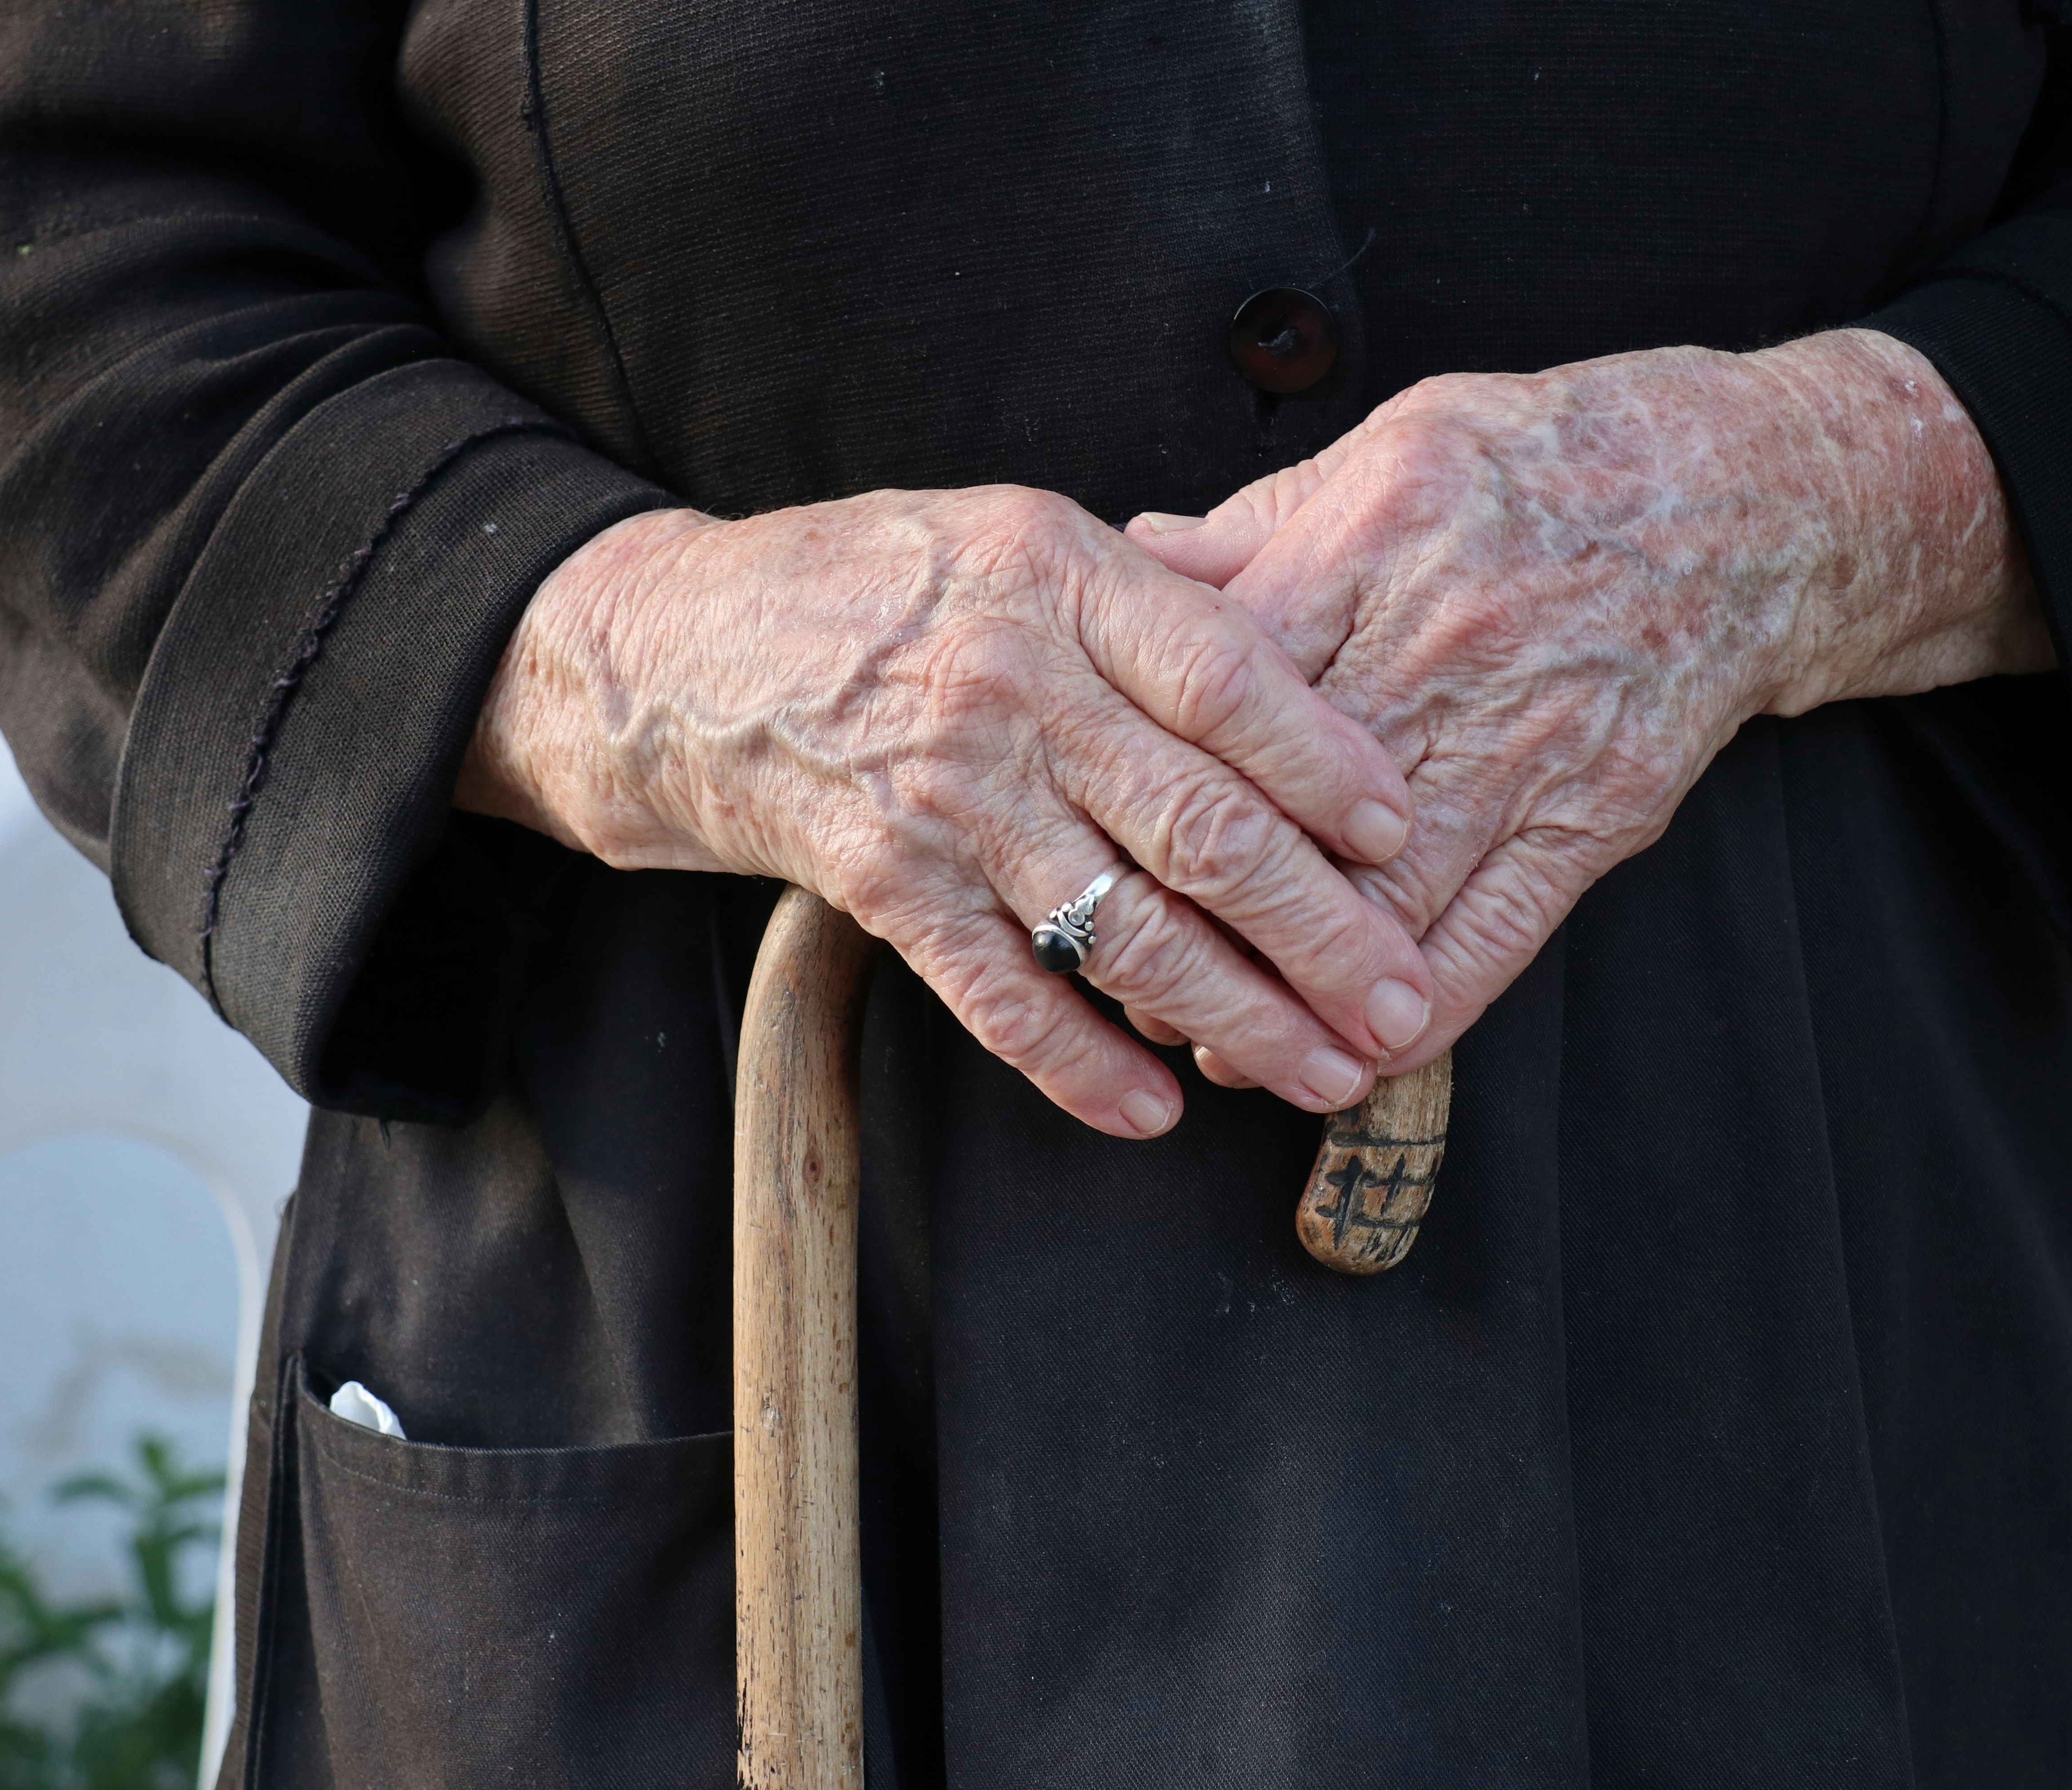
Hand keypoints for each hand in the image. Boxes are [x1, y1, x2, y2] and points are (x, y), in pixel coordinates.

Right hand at [456, 485, 1439, 1137]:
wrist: (666, 652)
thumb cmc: (867, 588)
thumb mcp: (1010, 535)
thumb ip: (1144, 590)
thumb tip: (1301, 655)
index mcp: (1060, 574)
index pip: (1233, 678)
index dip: (1331, 767)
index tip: (1405, 840)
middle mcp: (1011, 680)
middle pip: (1203, 825)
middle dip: (1322, 932)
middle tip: (1402, 1004)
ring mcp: (944, 789)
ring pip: (1123, 926)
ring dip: (1236, 1018)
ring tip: (1320, 1073)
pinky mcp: (880, 880)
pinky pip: (1001, 991)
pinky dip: (1080, 1063)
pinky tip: (1153, 1109)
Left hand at [1125, 328, 2051, 1078]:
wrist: (1741, 502)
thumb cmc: (1543, 463)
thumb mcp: (1387, 448)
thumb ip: (1257, 524)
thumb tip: (1135, 554)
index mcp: (1367, 546)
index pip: (1219, 691)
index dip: (1148, 782)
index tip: (1088, 846)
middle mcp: (1437, 651)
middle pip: (1286, 813)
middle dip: (1197, 914)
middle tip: (1122, 977)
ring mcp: (1522, 742)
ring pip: (1382, 898)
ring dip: (1294, 989)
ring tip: (1224, 1043)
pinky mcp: (1594, 812)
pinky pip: (1494, 934)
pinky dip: (1422, 1006)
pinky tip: (1358, 1054)